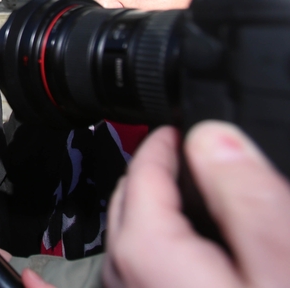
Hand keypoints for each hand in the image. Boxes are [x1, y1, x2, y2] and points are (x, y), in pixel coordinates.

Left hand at [104, 121, 289, 287]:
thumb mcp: (279, 263)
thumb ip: (246, 196)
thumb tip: (215, 139)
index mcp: (146, 253)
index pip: (141, 171)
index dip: (166, 142)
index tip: (183, 126)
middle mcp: (124, 278)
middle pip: (129, 202)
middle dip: (157, 173)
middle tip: (192, 154)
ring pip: (134, 237)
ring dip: (158, 211)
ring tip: (195, 194)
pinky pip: (141, 270)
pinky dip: (154, 251)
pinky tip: (174, 254)